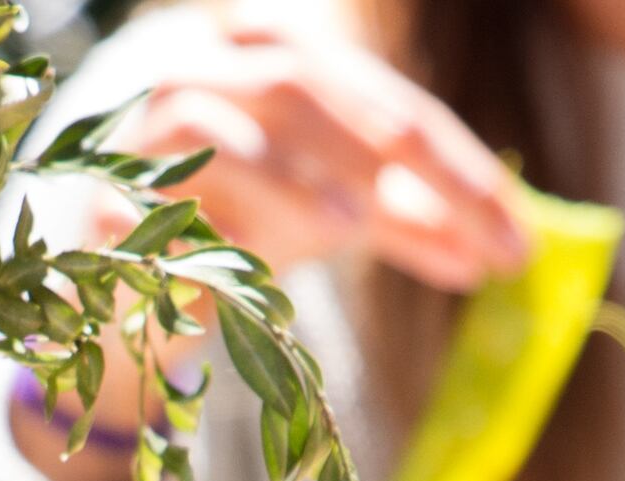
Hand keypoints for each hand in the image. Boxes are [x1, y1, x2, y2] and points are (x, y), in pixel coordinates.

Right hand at [105, 4, 537, 290]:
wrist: (115, 277)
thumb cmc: (237, 227)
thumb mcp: (335, 213)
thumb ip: (409, 218)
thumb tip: (506, 250)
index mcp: (279, 58)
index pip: (383, 98)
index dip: (458, 166)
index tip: (519, 241)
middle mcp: (214, 70)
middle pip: (316, 90)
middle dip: (408, 163)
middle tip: (480, 236)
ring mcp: (150, 126)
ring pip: (230, 125)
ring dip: (300, 177)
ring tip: (358, 226)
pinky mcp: (105, 194)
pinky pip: (161, 199)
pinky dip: (211, 223)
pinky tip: (254, 256)